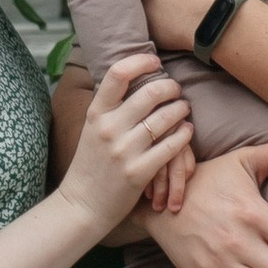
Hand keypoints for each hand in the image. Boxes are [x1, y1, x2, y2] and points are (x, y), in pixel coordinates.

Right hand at [57, 55, 192, 235]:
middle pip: (150, 93)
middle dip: (170, 87)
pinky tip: (186, 131)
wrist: (81, 205)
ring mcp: (124, 151)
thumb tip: (132, 74)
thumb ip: (109, 106)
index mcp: (96, 114)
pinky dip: (184, 134)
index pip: (118, 73)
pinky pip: (172, 146)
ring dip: (181, 109)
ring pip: (166, 118)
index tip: (155, 62)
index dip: (141, 61)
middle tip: (176, 90)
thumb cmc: (91, 164)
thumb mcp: (92, 129)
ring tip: (183, 110)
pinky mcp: (139, 172)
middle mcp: (109, 129)